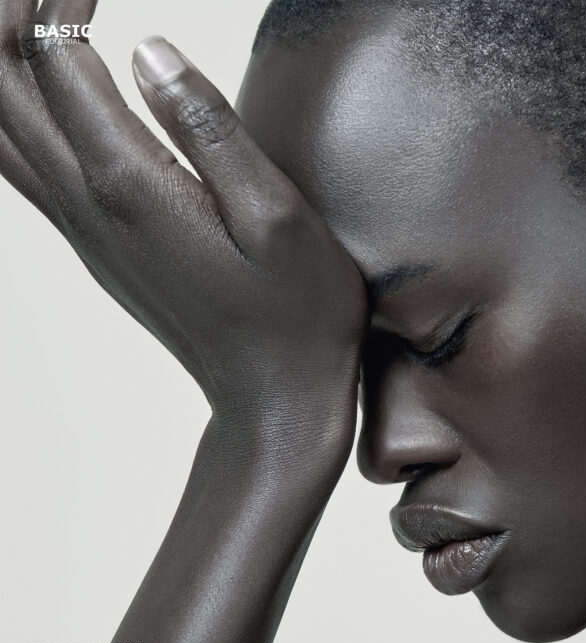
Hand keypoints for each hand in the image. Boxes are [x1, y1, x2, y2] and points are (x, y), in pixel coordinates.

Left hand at [0, 1, 365, 466]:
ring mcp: (80, 226)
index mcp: (130, 184)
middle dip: (16, 17)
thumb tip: (145, 49)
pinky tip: (54, 89)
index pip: (54, 58)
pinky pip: (18, 163)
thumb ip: (212, 129)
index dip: (60, 0)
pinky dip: (16, 108)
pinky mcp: (92, 242)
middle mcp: (86, 202)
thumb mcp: (281, 218)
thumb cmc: (298, 313)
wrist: (274, 400)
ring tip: (51, 21)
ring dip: (7, 64)